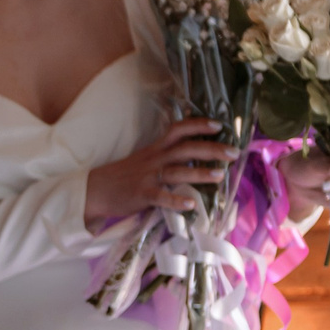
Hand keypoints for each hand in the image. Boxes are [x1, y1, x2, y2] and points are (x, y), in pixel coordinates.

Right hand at [84, 118, 234, 227]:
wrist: (95, 190)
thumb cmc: (123, 177)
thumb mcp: (144, 160)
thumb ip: (165, 157)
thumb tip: (193, 157)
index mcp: (155, 149)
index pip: (178, 130)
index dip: (198, 125)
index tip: (219, 125)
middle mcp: (154, 159)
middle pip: (185, 149)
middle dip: (211, 149)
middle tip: (234, 153)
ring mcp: (148, 177)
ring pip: (177, 171)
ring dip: (199, 172)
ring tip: (219, 176)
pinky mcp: (142, 195)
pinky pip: (161, 197)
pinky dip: (176, 200)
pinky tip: (191, 204)